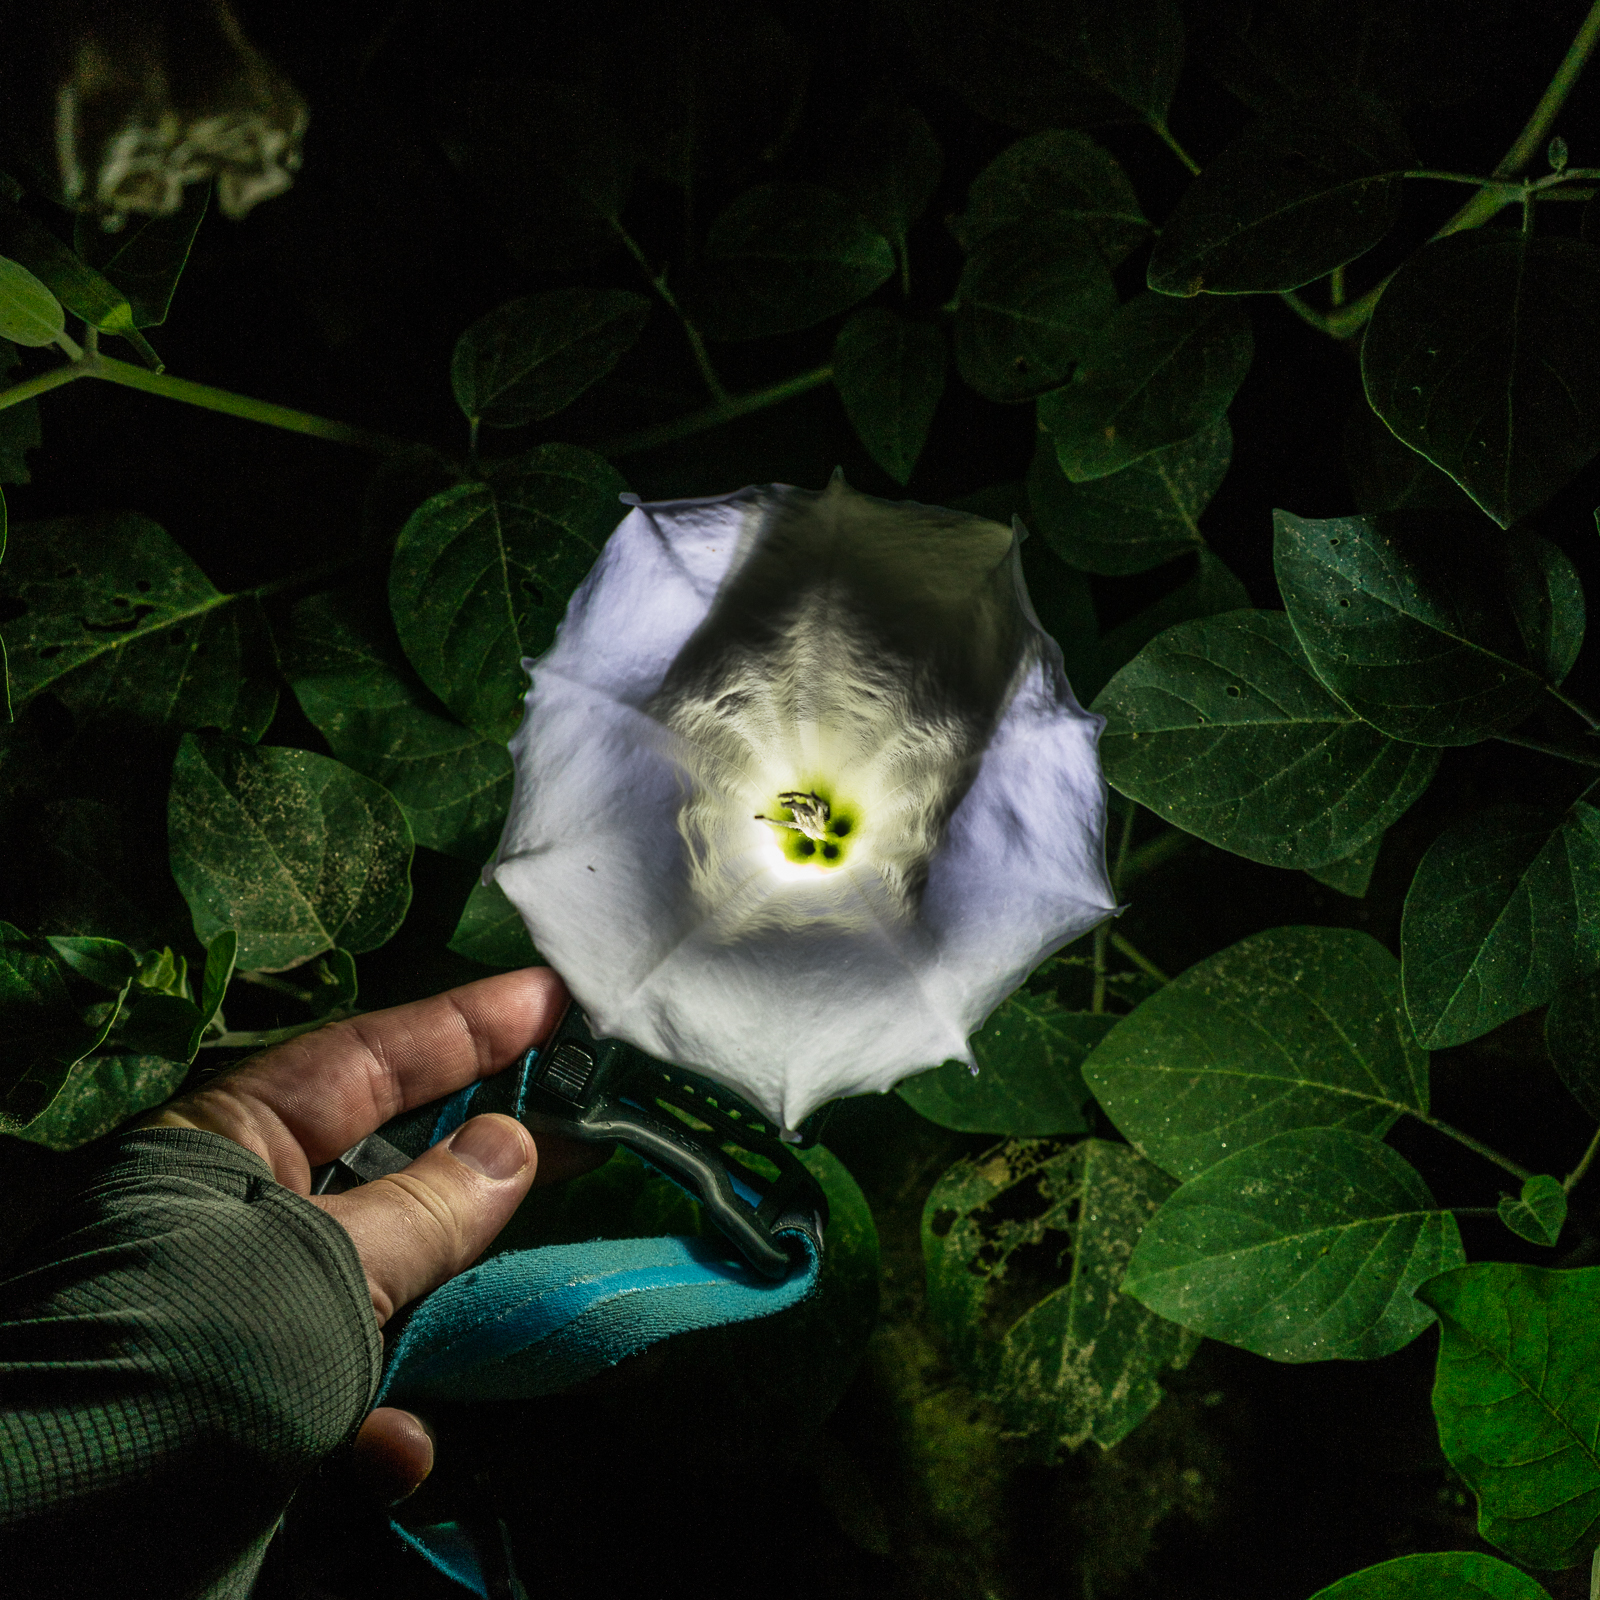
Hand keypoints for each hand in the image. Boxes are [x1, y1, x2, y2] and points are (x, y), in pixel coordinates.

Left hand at [137, 966, 601, 1501]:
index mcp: (226, 1146)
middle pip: (386, 1161)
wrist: (75, 1542)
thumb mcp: (324, 1270)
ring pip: (383, 1278)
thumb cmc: (197, 1361)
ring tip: (523, 1305)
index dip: (466, 1026)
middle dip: (482, 1158)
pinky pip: (344, 1389)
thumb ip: (429, 1206)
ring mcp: (253, 1308)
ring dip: (441, 1311)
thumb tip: (514, 1143)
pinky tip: (393, 1455)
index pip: (365, 1057)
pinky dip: (380, 1423)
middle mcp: (238, 1213)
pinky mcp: (260, 1399)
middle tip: (588, 1119)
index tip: (556, 1002)